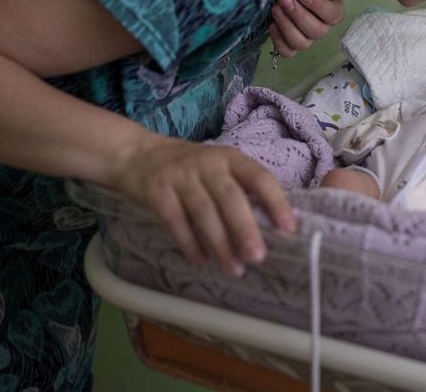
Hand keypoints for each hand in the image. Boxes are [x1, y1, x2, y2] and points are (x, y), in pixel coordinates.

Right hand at [108, 134, 295, 276]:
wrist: (136, 155)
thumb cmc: (190, 169)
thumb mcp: (218, 168)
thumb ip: (240, 189)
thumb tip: (270, 227)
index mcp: (230, 158)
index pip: (259, 177)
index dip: (275, 202)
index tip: (288, 228)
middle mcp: (207, 164)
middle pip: (230, 197)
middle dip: (245, 229)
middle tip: (258, 257)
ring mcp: (180, 176)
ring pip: (204, 212)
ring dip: (220, 244)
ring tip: (234, 269)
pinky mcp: (156, 191)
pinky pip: (175, 221)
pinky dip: (190, 243)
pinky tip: (202, 260)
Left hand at [269, 0, 344, 56]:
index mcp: (333, 11)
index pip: (333, 15)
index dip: (319, 7)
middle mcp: (322, 28)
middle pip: (316, 32)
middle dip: (298, 15)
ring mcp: (306, 38)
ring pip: (301, 44)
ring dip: (287, 26)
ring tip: (275, 8)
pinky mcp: (290, 45)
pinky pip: (286, 51)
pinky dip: (278, 40)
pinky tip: (272, 24)